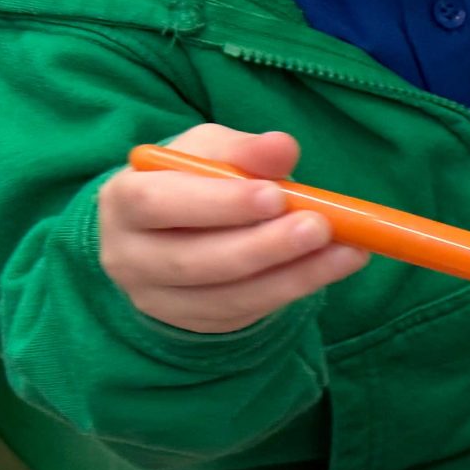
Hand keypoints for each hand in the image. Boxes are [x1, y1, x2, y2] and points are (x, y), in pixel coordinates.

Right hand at [97, 125, 366, 333]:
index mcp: (123, 200)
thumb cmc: (192, 181)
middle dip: (263, 245)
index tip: (276, 194)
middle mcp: (128, 256)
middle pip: (193, 260)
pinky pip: (248, 312)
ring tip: (346, 249)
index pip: (159, 204)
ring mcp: (158, 298)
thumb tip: (283, 147)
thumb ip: (243, 150)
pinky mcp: (194, 323)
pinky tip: (335, 265)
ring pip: (227, 295)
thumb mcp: (210, 152)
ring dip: (293, 273)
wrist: (170, 231)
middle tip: (320, 226)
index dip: (219, 203)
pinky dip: (296, 289)